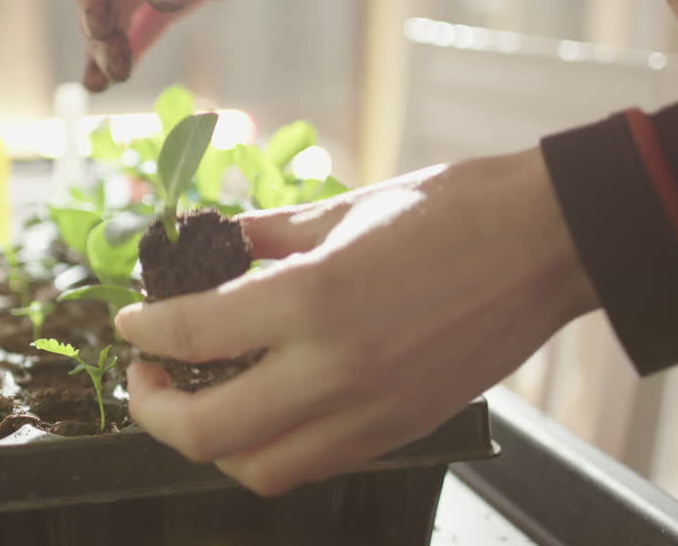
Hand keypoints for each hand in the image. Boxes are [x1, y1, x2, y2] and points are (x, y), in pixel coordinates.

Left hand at [115, 148, 599, 494]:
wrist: (547, 244)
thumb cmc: (455, 211)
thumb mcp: (346, 209)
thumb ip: (268, 239)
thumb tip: (216, 249)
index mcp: (315, 299)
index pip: (193, 332)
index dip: (144, 330)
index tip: (130, 323)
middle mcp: (335, 370)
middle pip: (208, 433)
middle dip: (154, 410)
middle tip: (146, 377)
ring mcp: (370, 412)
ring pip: (258, 469)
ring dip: (211, 444)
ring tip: (201, 401)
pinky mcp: (399, 430)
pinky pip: (312, 464)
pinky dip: (270, 448)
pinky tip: (263, 408)